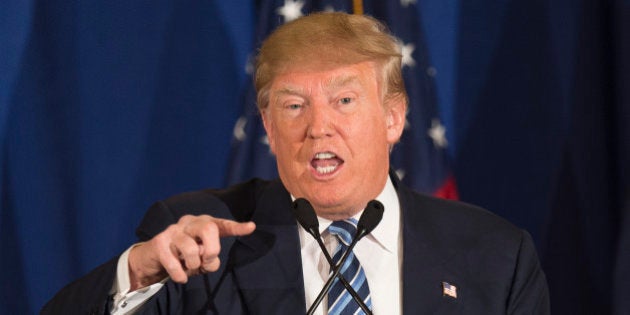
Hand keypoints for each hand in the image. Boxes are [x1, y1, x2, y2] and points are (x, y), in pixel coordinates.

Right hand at [128, 215, 255, 289]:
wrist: (153, 258)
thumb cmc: (184, 256)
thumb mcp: (201, 258)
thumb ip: (210, 258)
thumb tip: (208, 259)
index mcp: (203, 223)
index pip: (222, 224)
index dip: (237, 227)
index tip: (251, 227)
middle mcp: (189, 222)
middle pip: (209, 229)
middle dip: (212, 250)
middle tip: (205, 261)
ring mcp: (173, 231)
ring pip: (191, 248)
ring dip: (193, 265)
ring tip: (189, 267)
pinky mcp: (159, 243)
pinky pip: (175, 264)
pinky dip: (180, 275)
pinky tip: (180, 276)